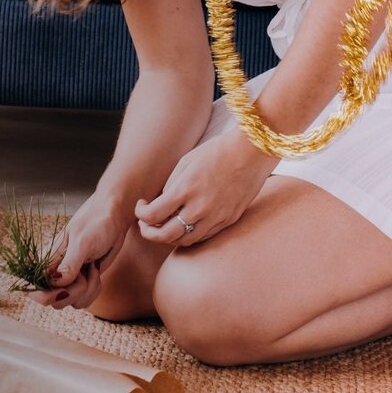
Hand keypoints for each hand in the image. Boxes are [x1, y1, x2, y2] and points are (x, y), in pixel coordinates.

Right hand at [31, 190, 128, 310]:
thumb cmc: (96, 223)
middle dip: (73, 292)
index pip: (33, 287)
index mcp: (47, 259)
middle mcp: (55, 272)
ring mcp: (69, 279)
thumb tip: (55, 283)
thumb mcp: (83, 241)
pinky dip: (94, 291)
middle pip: (54, 301)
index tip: (63, 288)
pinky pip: (84, 301)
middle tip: (84, 273)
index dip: (44, 295)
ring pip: (70, 303)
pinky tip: (96, 272)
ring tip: (93, 268)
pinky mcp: (82, 283)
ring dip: (87, 291)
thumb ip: (69, 263)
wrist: (114, 219)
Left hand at [134, 128, 274, 247]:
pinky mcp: (228, 221)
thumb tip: (160, 203)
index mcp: (185, 189)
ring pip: (185, 240)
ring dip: (169, 237)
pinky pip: (204, 237)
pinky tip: (185, 225)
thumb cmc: (216, 152)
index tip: (141, 207)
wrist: (251, 153)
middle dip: (149, 233)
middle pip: (166, 235)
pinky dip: (189, 235)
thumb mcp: (186, 162)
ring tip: (163, 227)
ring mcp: (216, 217)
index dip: (141, 215)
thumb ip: (171, 185)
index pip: (153, 214)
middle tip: (145, 224)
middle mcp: (200, 207)